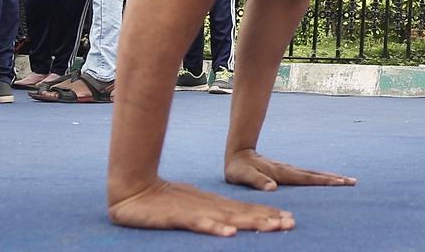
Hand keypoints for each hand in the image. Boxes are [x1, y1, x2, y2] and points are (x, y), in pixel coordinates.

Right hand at [108, 177, 294, 235]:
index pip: (246, 209)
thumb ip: (211, 216)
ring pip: (229, 218)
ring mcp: (196, 210)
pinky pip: (199, 224)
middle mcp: (210, 206)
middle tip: (292, 223)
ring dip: (252, 223)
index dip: (267, 214)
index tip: (289, 219)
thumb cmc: (163, 201)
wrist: (133, 190)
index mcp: (213, 204)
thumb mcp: (193, 208)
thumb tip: (232, 225)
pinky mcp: (178, 217)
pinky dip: (215, 228)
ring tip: (273, 227)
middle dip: (269, 218)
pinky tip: (229, 233)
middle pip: (244, 213)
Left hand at [225, 148, 356, 191]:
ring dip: (329, 177)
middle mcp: (289, 170)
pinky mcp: (286, 172)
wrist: (237, 154)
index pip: (307, 178)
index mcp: (282, 173)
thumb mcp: (243, 175)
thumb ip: (258, 181)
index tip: (341, 182)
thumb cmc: (239, 168)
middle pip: (316, 175)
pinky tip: (324, 180)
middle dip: (334, 178)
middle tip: (353, 181)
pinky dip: (319, 178)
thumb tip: (272, 188)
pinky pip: (307, 176)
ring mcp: (289, 170)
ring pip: (313, 174)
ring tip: (345, 180)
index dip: (324, 181)